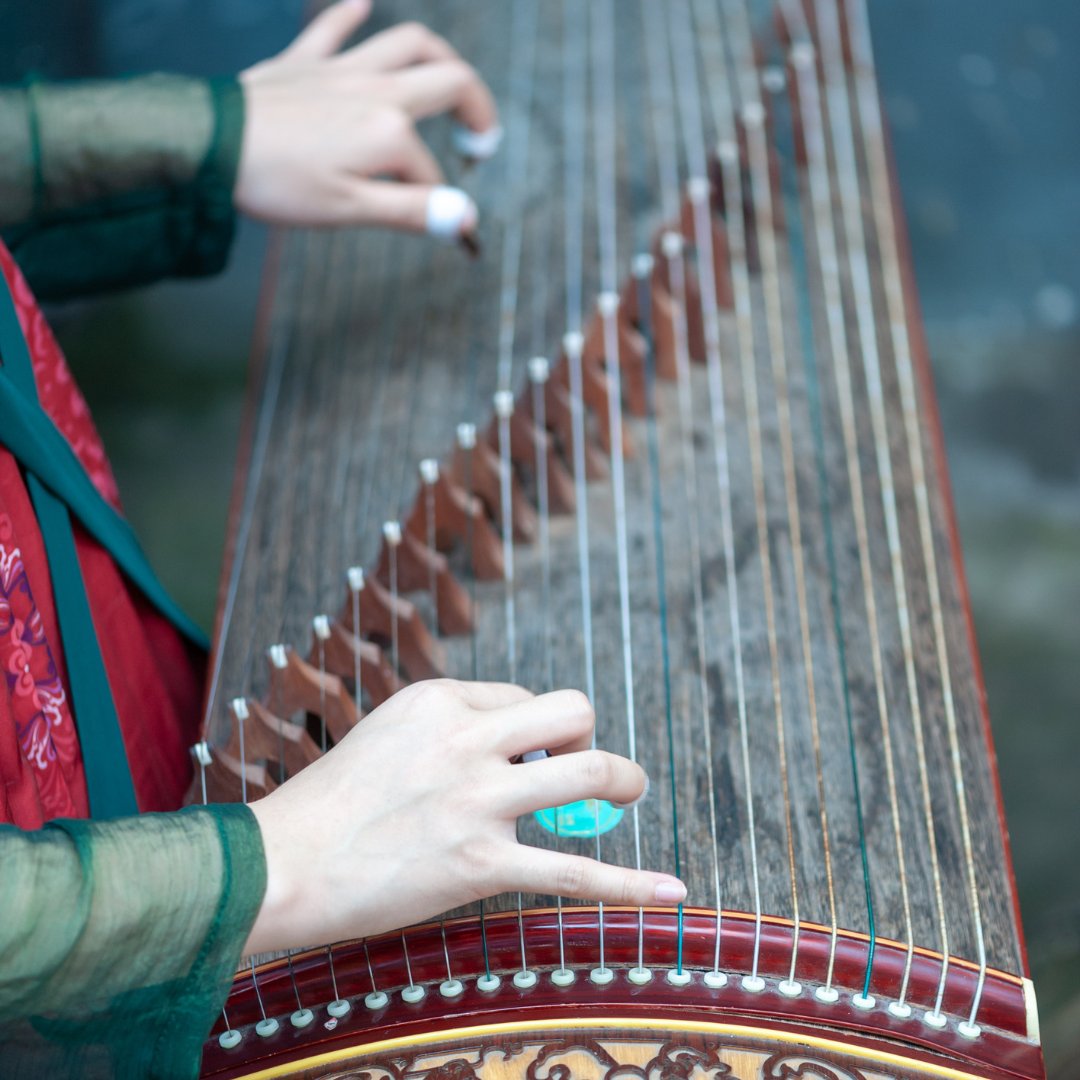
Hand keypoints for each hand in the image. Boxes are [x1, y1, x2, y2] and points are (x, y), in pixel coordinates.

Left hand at [235, 0, 496, 232]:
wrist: (208, 144)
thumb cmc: (277, 182)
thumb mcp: (350, 209)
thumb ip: (413, 211)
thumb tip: (465, 218)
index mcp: (389, 131)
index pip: (431, 173)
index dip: (440, 203)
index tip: (441, 231)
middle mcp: (375, 90)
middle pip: (446, 79)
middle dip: (475, 107)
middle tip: (479, 140)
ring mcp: (340, 70)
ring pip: (405, 42)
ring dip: (436, 55)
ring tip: (449, 77)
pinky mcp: (303, 62)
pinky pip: (332, 27)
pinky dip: (350, 13)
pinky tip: (362, 2)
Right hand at [245, 679, 685, 954]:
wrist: (282, 864)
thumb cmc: (329, 802)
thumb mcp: (386, 732)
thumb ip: (446, 729)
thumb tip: (510, 748)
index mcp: (439, 699)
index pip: (521, 697)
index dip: (533, 728)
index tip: (521, 757)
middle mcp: (466, 738)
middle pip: (572, 713)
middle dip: (591, 735)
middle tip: (587, 765)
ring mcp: (478, 800)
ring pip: (588, 774)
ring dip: (623, 783)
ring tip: (628, 795)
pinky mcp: (481, 863)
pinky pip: (575, 871)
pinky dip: (629, 883)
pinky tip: (671, 889)